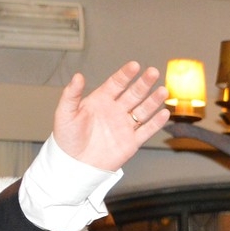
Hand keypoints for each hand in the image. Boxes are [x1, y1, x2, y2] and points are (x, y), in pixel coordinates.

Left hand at [53, 61, 170, 171]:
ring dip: (153, 101)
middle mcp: (115, 111)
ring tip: (163, 91)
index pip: (116, 84)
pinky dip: (156, 123)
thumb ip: (72, 94)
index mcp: (100, 101)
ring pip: (143, 110)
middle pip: (134, 94)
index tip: (135, 66)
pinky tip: (164, 113)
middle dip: (144, 83)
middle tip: (153, 72)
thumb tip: (78, 76)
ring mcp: (125, 126)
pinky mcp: (132, 142)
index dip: (125, 75)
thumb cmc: (67, 138)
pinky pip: (147, 130)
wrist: (75, 164)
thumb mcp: (65, 113)